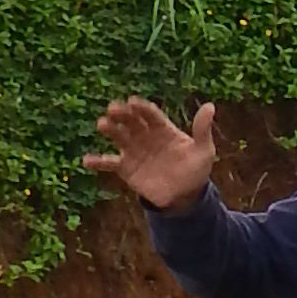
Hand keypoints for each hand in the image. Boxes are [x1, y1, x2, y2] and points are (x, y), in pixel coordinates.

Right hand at [83, 98, 218, 212]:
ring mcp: (134, 151)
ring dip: (110, 130)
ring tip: (102, 124)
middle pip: (132, 122)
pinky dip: (98, 161)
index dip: (142, 108)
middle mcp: (145, 136)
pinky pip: (109, 163)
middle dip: (123, 114)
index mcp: (163, 129)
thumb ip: (202, 129)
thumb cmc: (196, 169)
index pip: (151, 115)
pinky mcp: (126, 168)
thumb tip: (210, 106)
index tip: (133, 101)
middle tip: (113, 108)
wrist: (186, 195)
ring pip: (119, 137)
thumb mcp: (204, 150)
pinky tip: (86, 160)